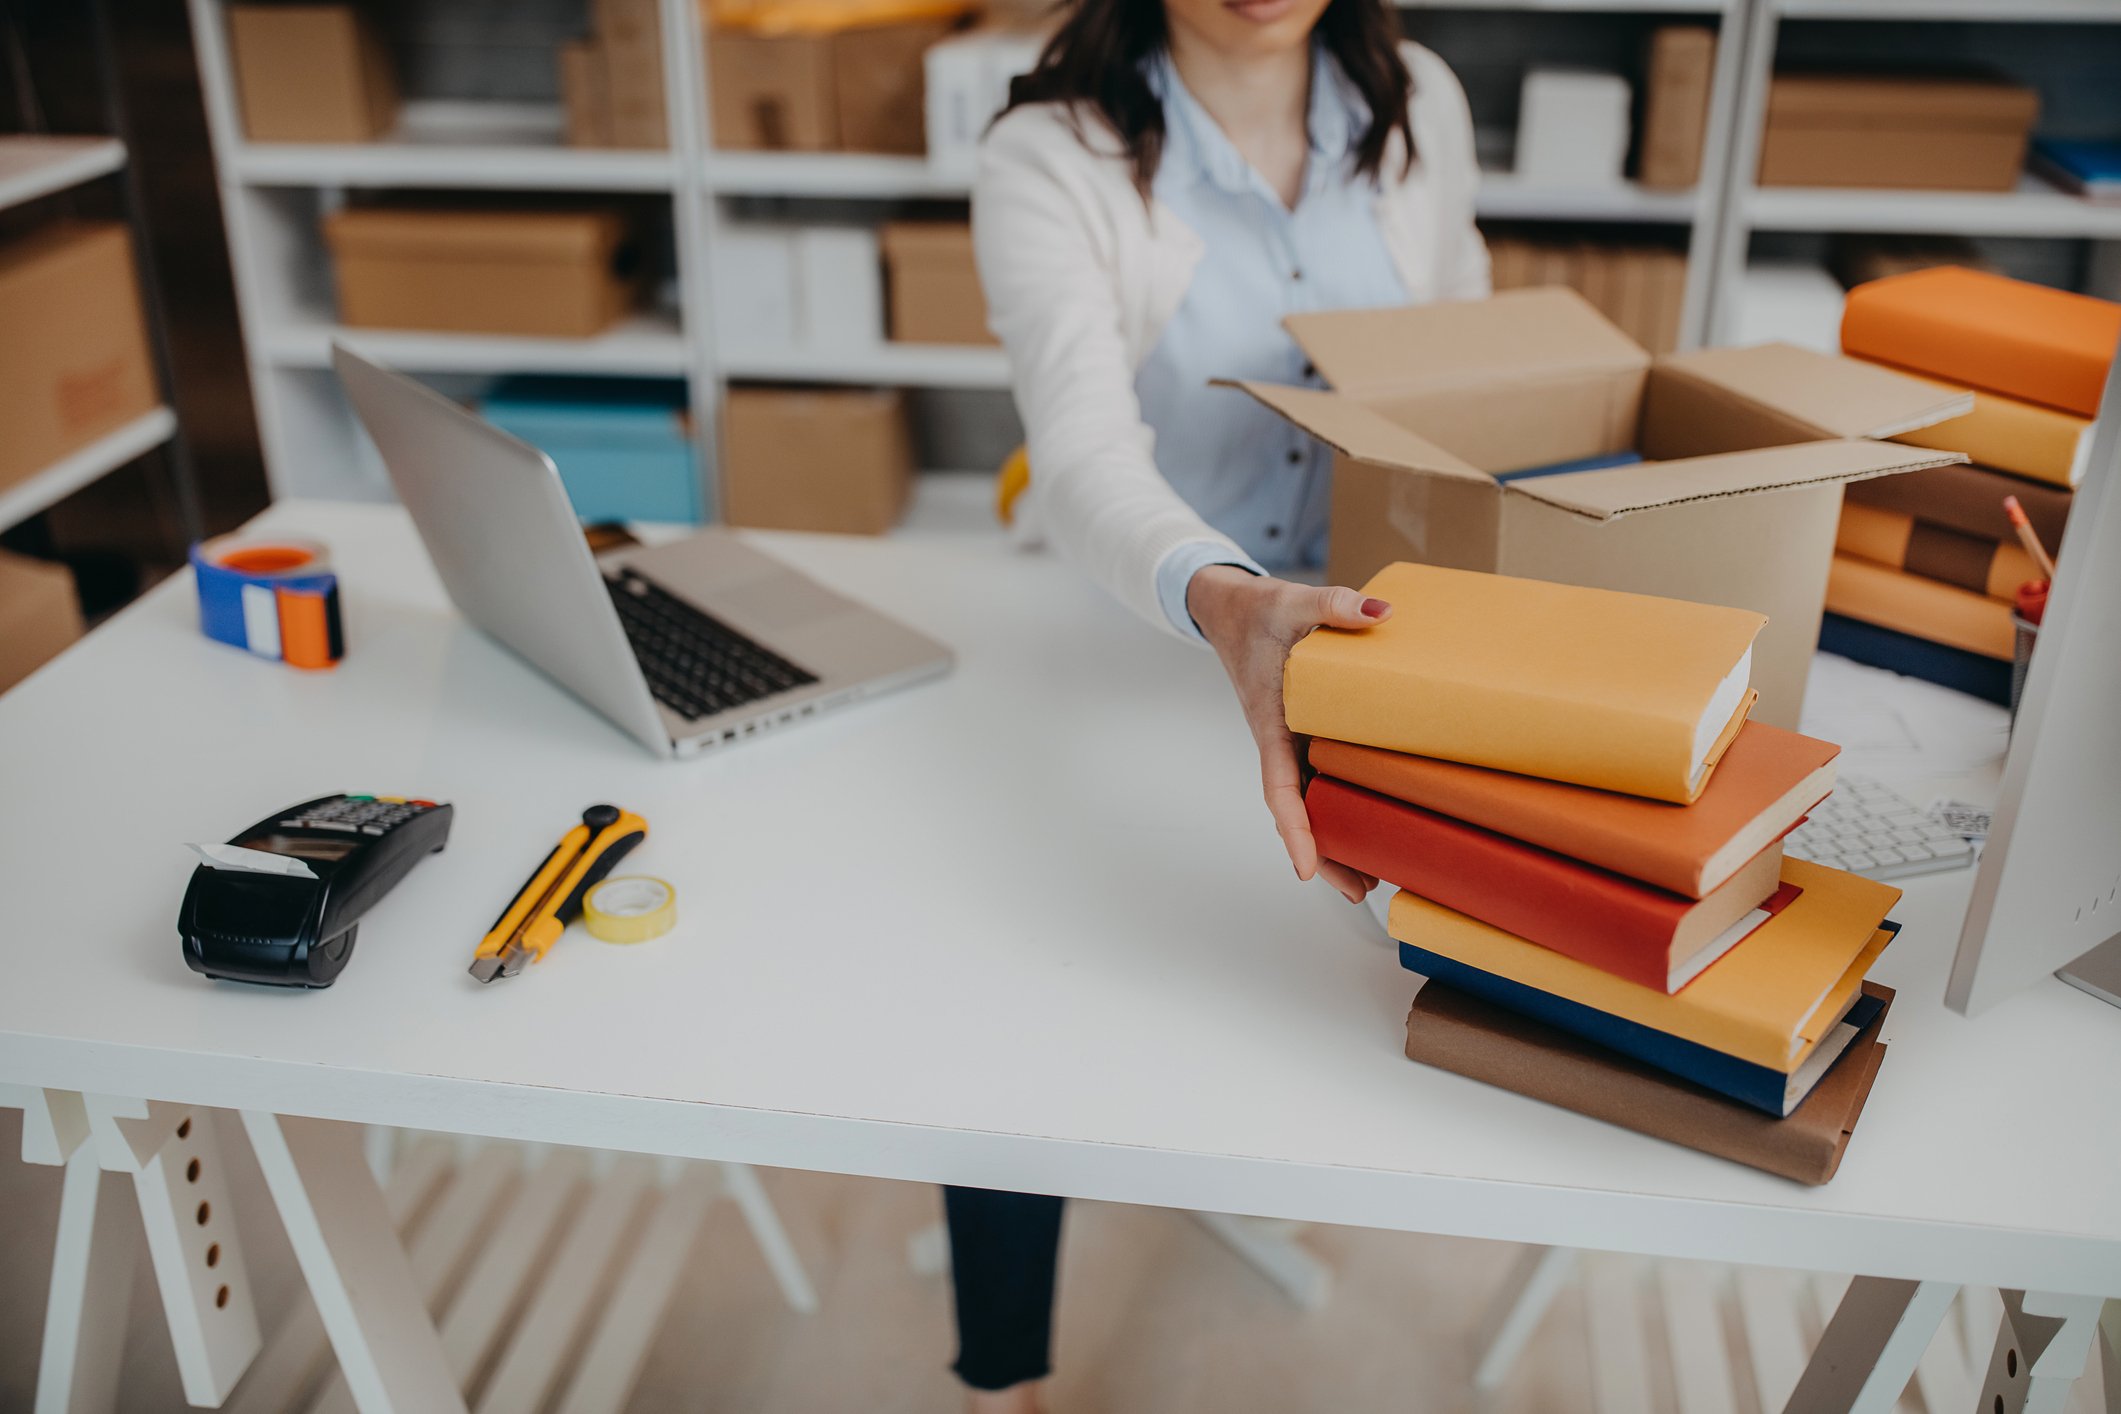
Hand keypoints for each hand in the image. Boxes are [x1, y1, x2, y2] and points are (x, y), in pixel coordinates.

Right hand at [1187, 566, 1391, 903]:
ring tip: (1371, 879)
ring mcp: (1294, 741)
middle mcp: (1281, 741)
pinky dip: (1342, 805)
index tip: (1304, 868)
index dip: (1294, 828)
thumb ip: (1333, 606)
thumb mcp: (1291, 601)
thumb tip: (1382, 614)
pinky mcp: (1308, 733)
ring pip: (1313, 800)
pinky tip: (1374, 823)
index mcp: (1271, 722)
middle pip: (1299, 809)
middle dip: (1324, 852)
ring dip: (1335, 838)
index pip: (1279, 787)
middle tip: (1359, 890)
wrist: (1232, 609)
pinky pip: (1324, 776)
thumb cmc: (1258, 611)